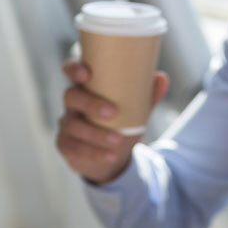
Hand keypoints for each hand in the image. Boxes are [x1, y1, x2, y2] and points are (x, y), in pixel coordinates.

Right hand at [56, 60, 169, 183]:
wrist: (111, 157)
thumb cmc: (121, 125)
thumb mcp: (135, 111)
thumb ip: (147, 96)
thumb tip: (162, 78)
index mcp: (86, 88)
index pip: (71, 71)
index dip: (73, 69)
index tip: (86, 74)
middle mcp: (72, 104)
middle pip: (71, 96)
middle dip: (90, 104)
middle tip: (112, 112)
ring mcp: (66, 124)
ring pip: (74, 126)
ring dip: (96, 134)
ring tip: (117, 140)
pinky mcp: (65, 145)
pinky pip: (74, 148)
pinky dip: (94, 152)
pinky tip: (110, 156)